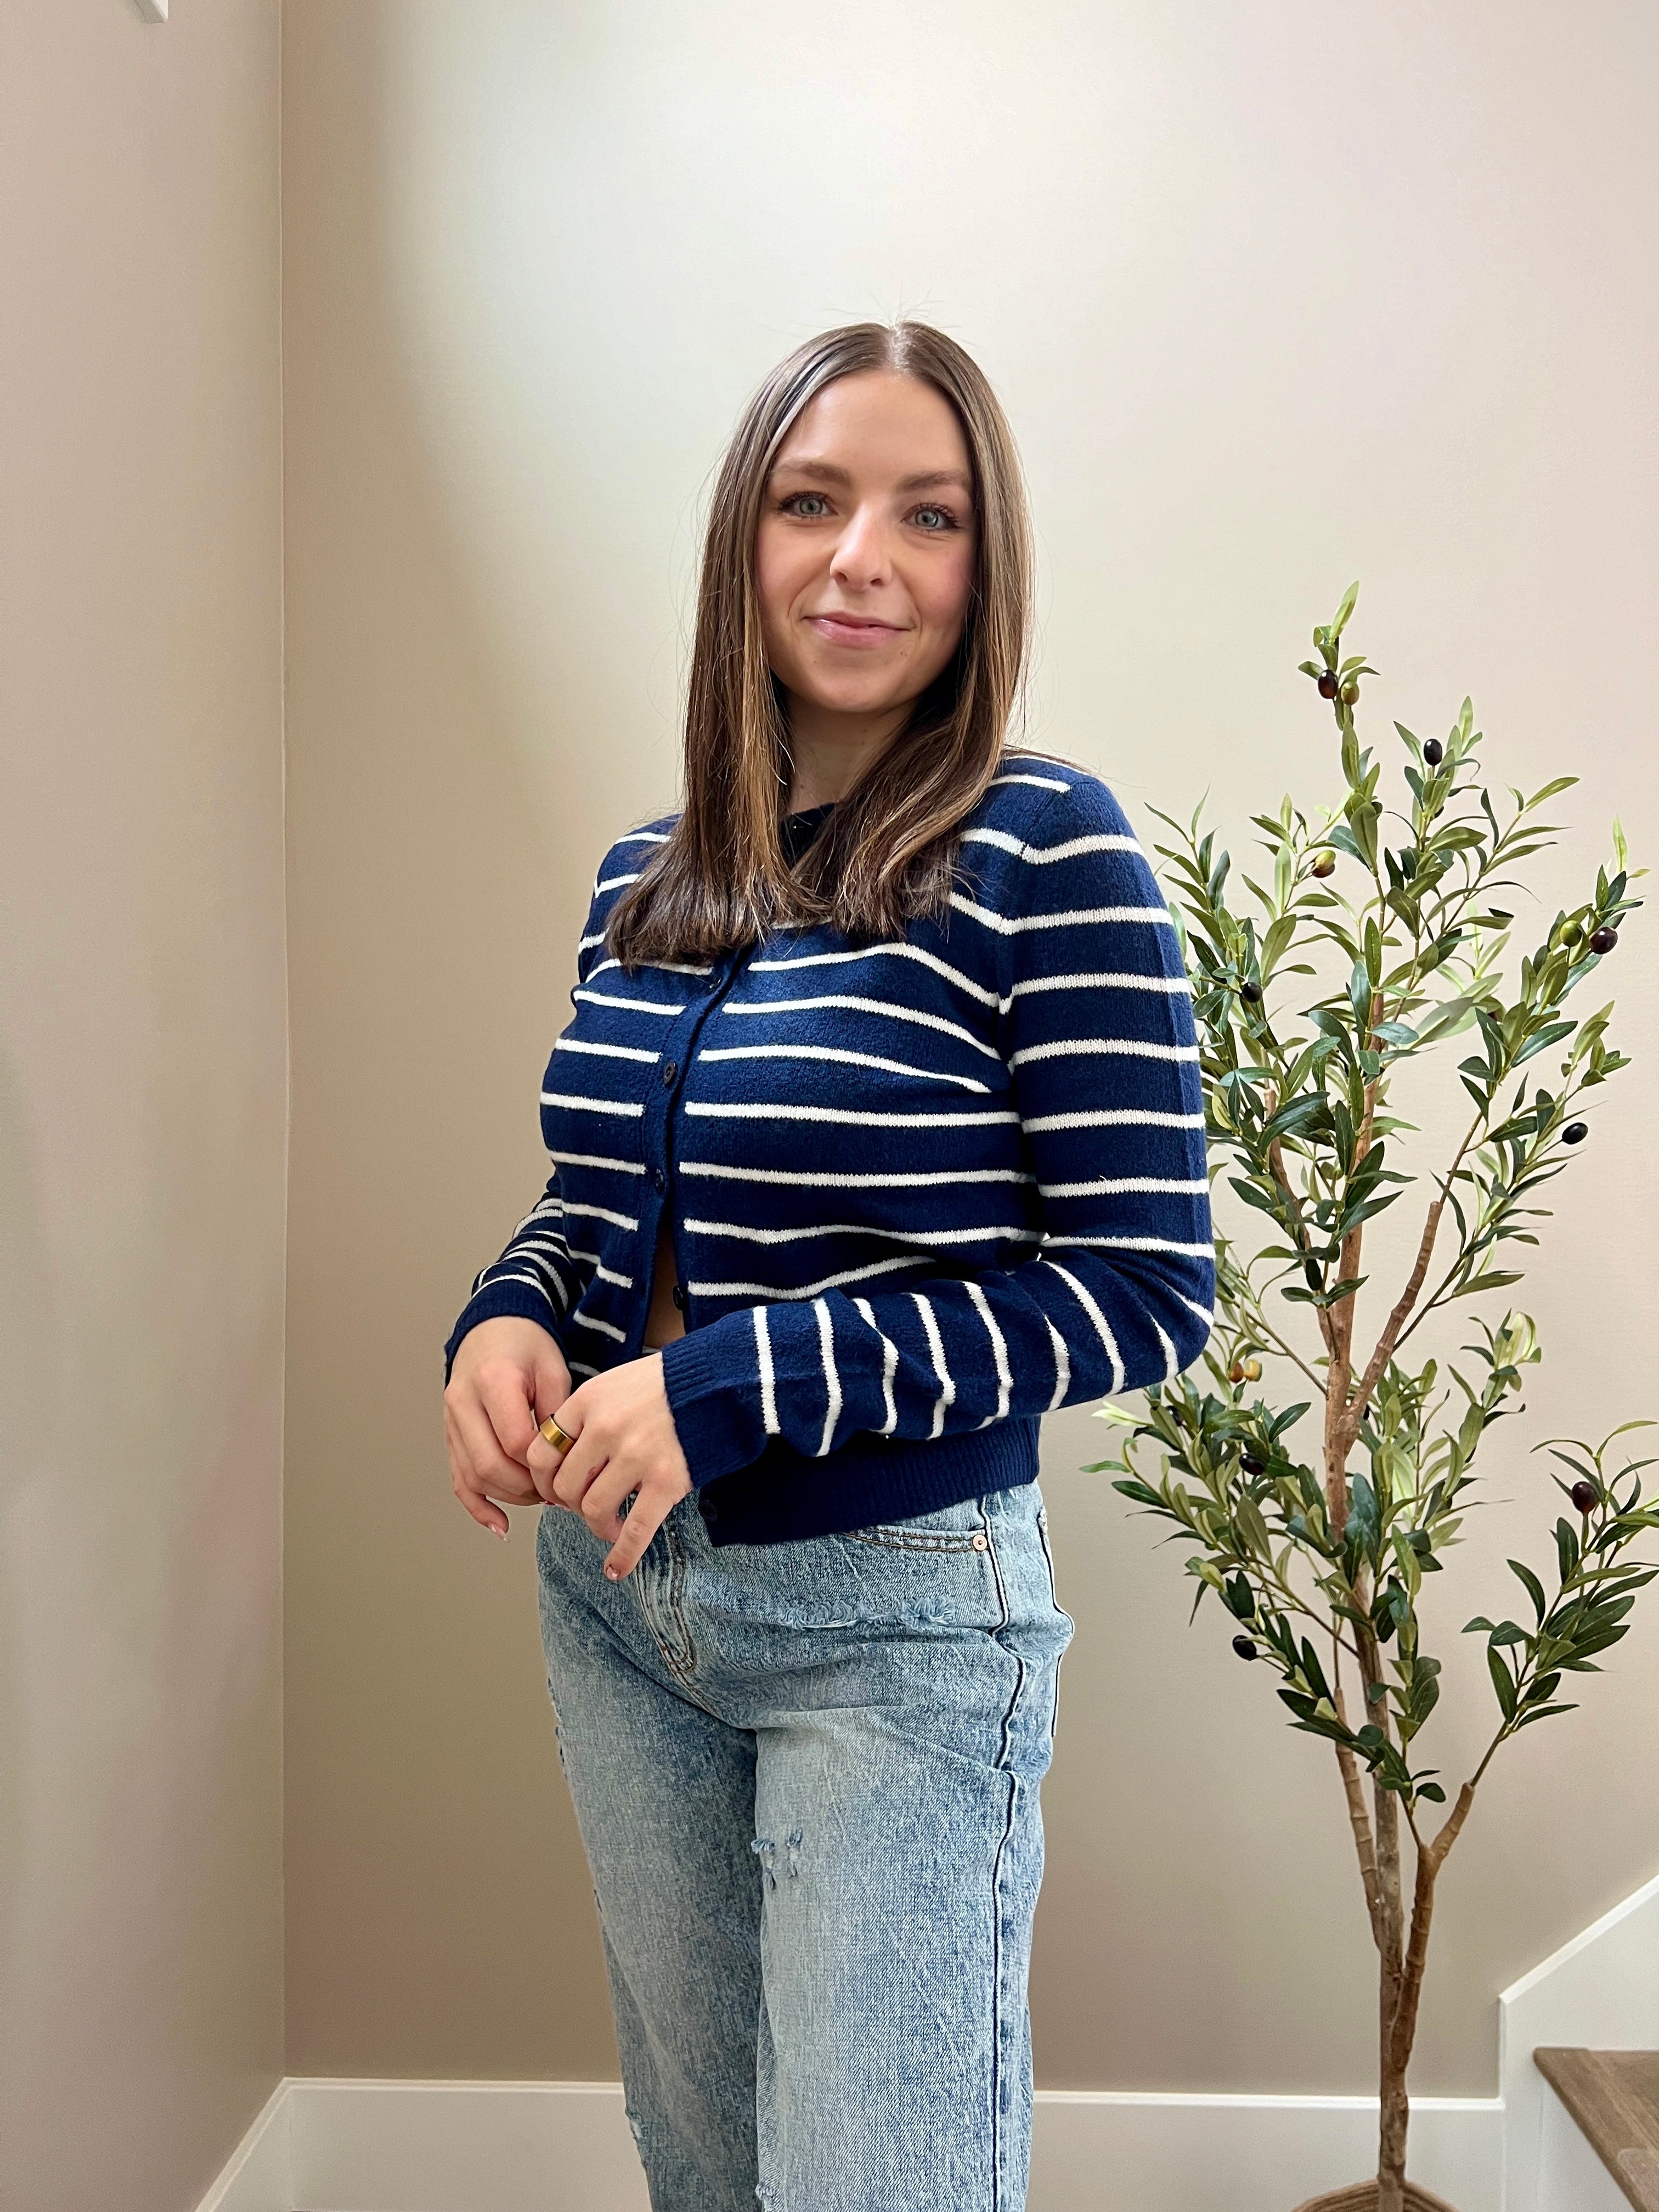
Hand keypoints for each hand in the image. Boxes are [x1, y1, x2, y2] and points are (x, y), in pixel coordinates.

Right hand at [443, 1316, 571, 1537]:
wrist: (493, 1327)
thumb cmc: (527, 1345)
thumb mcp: (553, 1369)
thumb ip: (558, 1414)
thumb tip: (566, 1462)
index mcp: (492, 1380)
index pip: (515, 1441)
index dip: (543, 1465)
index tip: (568, 1473)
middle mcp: (463, 1402)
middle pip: (489, 1465)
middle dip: (526, 1488)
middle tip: (557, 1492)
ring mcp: (451, 1420)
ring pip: (472, 1476)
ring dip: (508, 1496)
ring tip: (540, 1498)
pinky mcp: (450, 1434)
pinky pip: (458, 1478)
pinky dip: (477, 1505)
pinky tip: (499, 1524)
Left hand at [525, 1352, 692, 1579]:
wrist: (718, 1381)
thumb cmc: (664, 1384)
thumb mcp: (613, 1385)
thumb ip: (586, 1417)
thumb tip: (564, 1463)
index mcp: (588, 1402)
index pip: (540, 1452)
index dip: (541, 1479)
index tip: (554, 1489)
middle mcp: (605, 1429)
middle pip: (565, 1486)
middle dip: (571, 1504)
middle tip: (586, 1506)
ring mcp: (636, 1456)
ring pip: (593, 1509)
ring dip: (597, 1526)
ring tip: (609, 1526)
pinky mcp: (666, 1480)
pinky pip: (636, 1529)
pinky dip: (623, 1556)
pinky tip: (616, 1569)